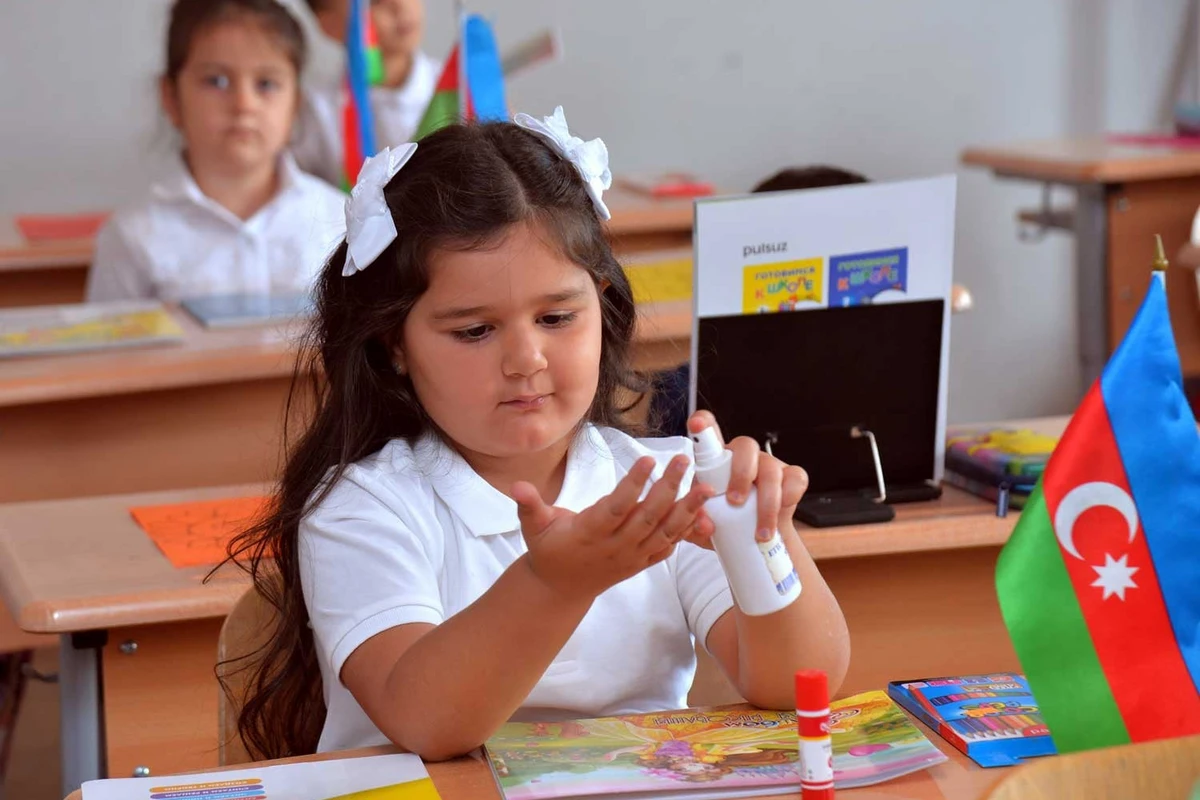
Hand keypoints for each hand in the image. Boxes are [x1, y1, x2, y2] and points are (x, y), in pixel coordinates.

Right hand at [513, 455, 711, 601]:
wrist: (560, 590)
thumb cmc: (548, 551)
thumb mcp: (533, 528)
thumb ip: (529, 505)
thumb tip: (516, 485)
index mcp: (590, 533)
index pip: (616, 506)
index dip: (633, 484)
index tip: (648, 460)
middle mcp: (615, 546)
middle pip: (648, 516)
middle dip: (668, 487)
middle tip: (682, 461)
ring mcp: (631, 557)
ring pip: (665, 532)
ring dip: (687, 510)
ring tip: (705, 487)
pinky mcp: (641, 563)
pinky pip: (668, 547)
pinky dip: (687, 533)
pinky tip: (704, 514)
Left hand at [686, 411, 808, 547]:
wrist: (757, 540)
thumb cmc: (726, 525)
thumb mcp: (704, 528)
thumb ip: (697, 524)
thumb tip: (704, 523)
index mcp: (718, 463)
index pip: (709, 434)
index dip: (703, 425)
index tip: (696, 424)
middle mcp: (744, 458)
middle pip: (745, 446)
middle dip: (741, 474)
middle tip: (734, 502)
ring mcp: (769, 466)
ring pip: (770, 468)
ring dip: (766, 502)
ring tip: (760, 532)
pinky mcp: (791, 478)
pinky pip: (795, 478)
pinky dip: (789, 496)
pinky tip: (783, 511)